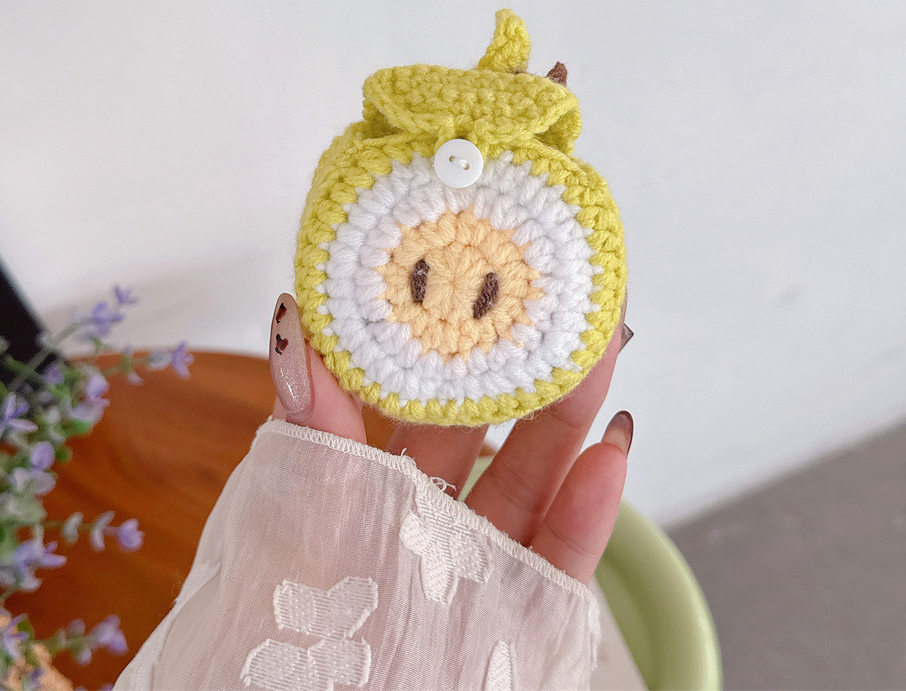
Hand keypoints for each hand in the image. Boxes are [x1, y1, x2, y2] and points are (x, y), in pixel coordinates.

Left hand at [269, 292, 632, 584]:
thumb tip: (293, 317)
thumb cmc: (291, 630)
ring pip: (532, 473)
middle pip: (481, 422)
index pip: (402, 392)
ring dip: (570, 413)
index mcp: (359, 481)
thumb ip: (308, 422)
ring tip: (603, 347)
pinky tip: (613, 452)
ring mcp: (473, 558)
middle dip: (519, 360)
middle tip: (555, 293)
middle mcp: (421, 513)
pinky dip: (589, 507)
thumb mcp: (295, 507)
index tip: (472, 274)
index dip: (438, 335)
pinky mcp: (517, 609)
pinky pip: (560, 553)